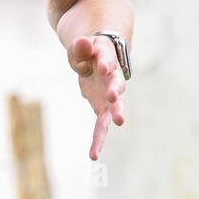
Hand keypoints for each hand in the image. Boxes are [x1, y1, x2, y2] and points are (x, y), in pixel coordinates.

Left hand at [67, 35, 126, 160]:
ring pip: (113, 108)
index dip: (105, 63)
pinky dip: (98, 139)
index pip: (107, 59)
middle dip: (116, 91)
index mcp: (106, 57)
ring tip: (117, 123)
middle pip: (116, 84)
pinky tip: (93, 154)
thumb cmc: (88, 52)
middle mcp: (113, 78)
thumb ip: (80, 48)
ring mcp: (110, 95)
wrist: (98, 59)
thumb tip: (82, 43)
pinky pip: (101, 125)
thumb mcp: (80, 46)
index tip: (103, 67)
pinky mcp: (103, 108)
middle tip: (115, 98)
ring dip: (113, 116)